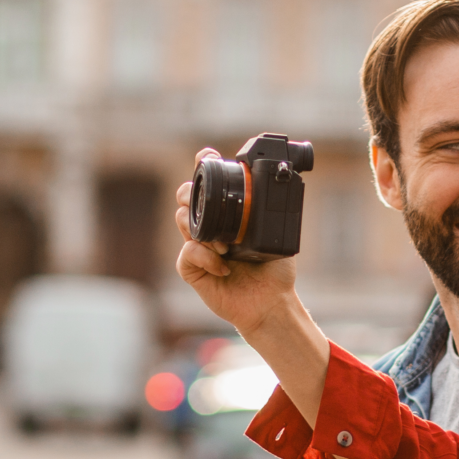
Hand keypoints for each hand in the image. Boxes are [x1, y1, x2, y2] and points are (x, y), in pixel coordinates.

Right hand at [173, 150, 337, 428]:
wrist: (271, 303)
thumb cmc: (274, 271)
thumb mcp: (276, 234)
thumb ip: (268, 211)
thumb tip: (273, 185)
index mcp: (227, 215)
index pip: (208, 183)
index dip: (202, 165)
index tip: (206, 155)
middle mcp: (209, 227)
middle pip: (185, 197)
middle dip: (191, 193)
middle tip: (208, 202)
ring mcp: (198, 247)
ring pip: (182, 220)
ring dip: (202, 227)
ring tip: (225, 245)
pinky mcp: (192, 270)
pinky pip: (187, 254)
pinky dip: (204, 257)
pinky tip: (224, 266)